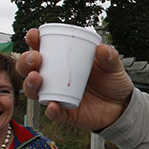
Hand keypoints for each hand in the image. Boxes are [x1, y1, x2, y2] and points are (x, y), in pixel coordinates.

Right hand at [16, 28, 134, 130]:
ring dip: (30, 84)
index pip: (43, 50)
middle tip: (35, 57)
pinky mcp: (66, 113)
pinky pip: (54, 113)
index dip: (34, 42)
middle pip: (30, 69)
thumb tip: (102, 49)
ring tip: (36, 77)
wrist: (123, 105)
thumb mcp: (113, 66)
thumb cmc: (113, 82)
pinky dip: (51, 110)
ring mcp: (58, 95)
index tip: (34, 35)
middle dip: (26, 62)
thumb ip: (110, 56)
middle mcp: (55, 78)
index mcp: (64, 62)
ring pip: (35, 91)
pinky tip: (53, 105)